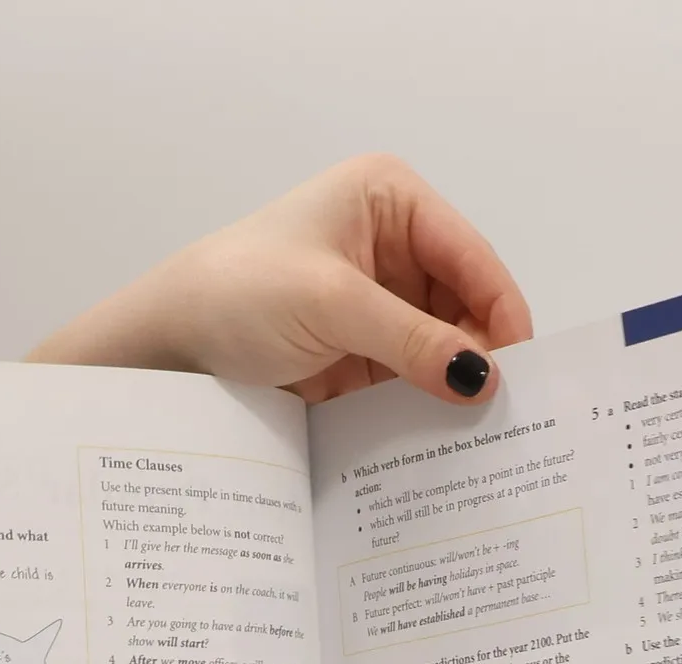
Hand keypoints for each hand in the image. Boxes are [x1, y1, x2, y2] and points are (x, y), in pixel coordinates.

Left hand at [29, 154, 532, 405]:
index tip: (518, 375)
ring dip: (450, 393)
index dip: (500, 314)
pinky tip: (437, 445)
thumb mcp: (331, 305)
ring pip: (439, 352)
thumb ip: (411, 341)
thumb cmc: (235, 294)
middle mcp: (391, 247)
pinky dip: (422, 413)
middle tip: (500, 421)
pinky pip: (408, 384)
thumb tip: (482, 379)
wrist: (164, 348)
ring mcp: (375, 306)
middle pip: (464, 308)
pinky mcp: (359, 357)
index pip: (472, 258)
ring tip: (475, 441)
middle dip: (477, 359)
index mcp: (390, 200)